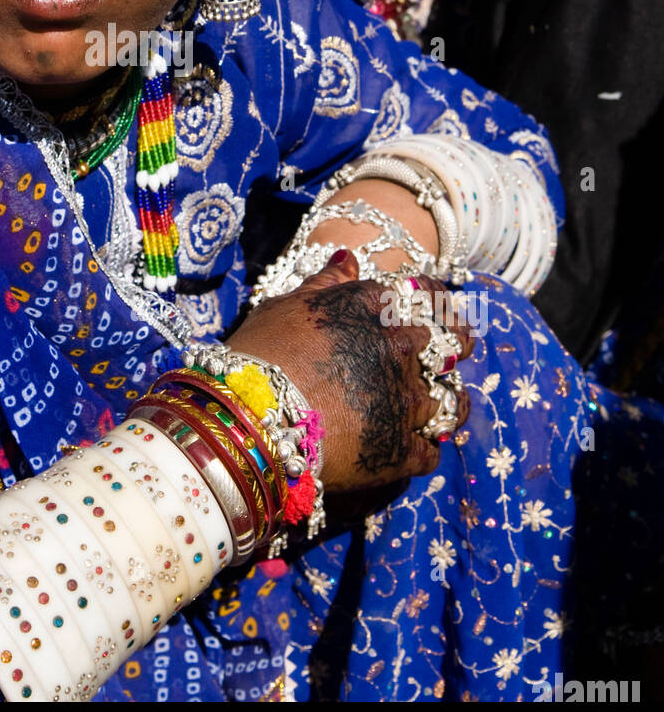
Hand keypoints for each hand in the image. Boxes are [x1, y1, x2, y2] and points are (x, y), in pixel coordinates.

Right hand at [230, 252, 472, 491]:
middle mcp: (400, 348)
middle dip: (455, 346)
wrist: (253, 414)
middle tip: (459, 350)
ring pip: (450, 402)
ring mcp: (405, 400)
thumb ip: (326, 282)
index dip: (433, 303)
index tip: (438, 311)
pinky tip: (418, 448)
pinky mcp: (402, 450)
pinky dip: (425, 451)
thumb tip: (349, 258)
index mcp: (374, 308)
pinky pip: (429, 453)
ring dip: (448, 404)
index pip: (423, 297)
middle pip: (450, 344)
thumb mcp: (288, 305)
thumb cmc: (262, 352)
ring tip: (443, 407)